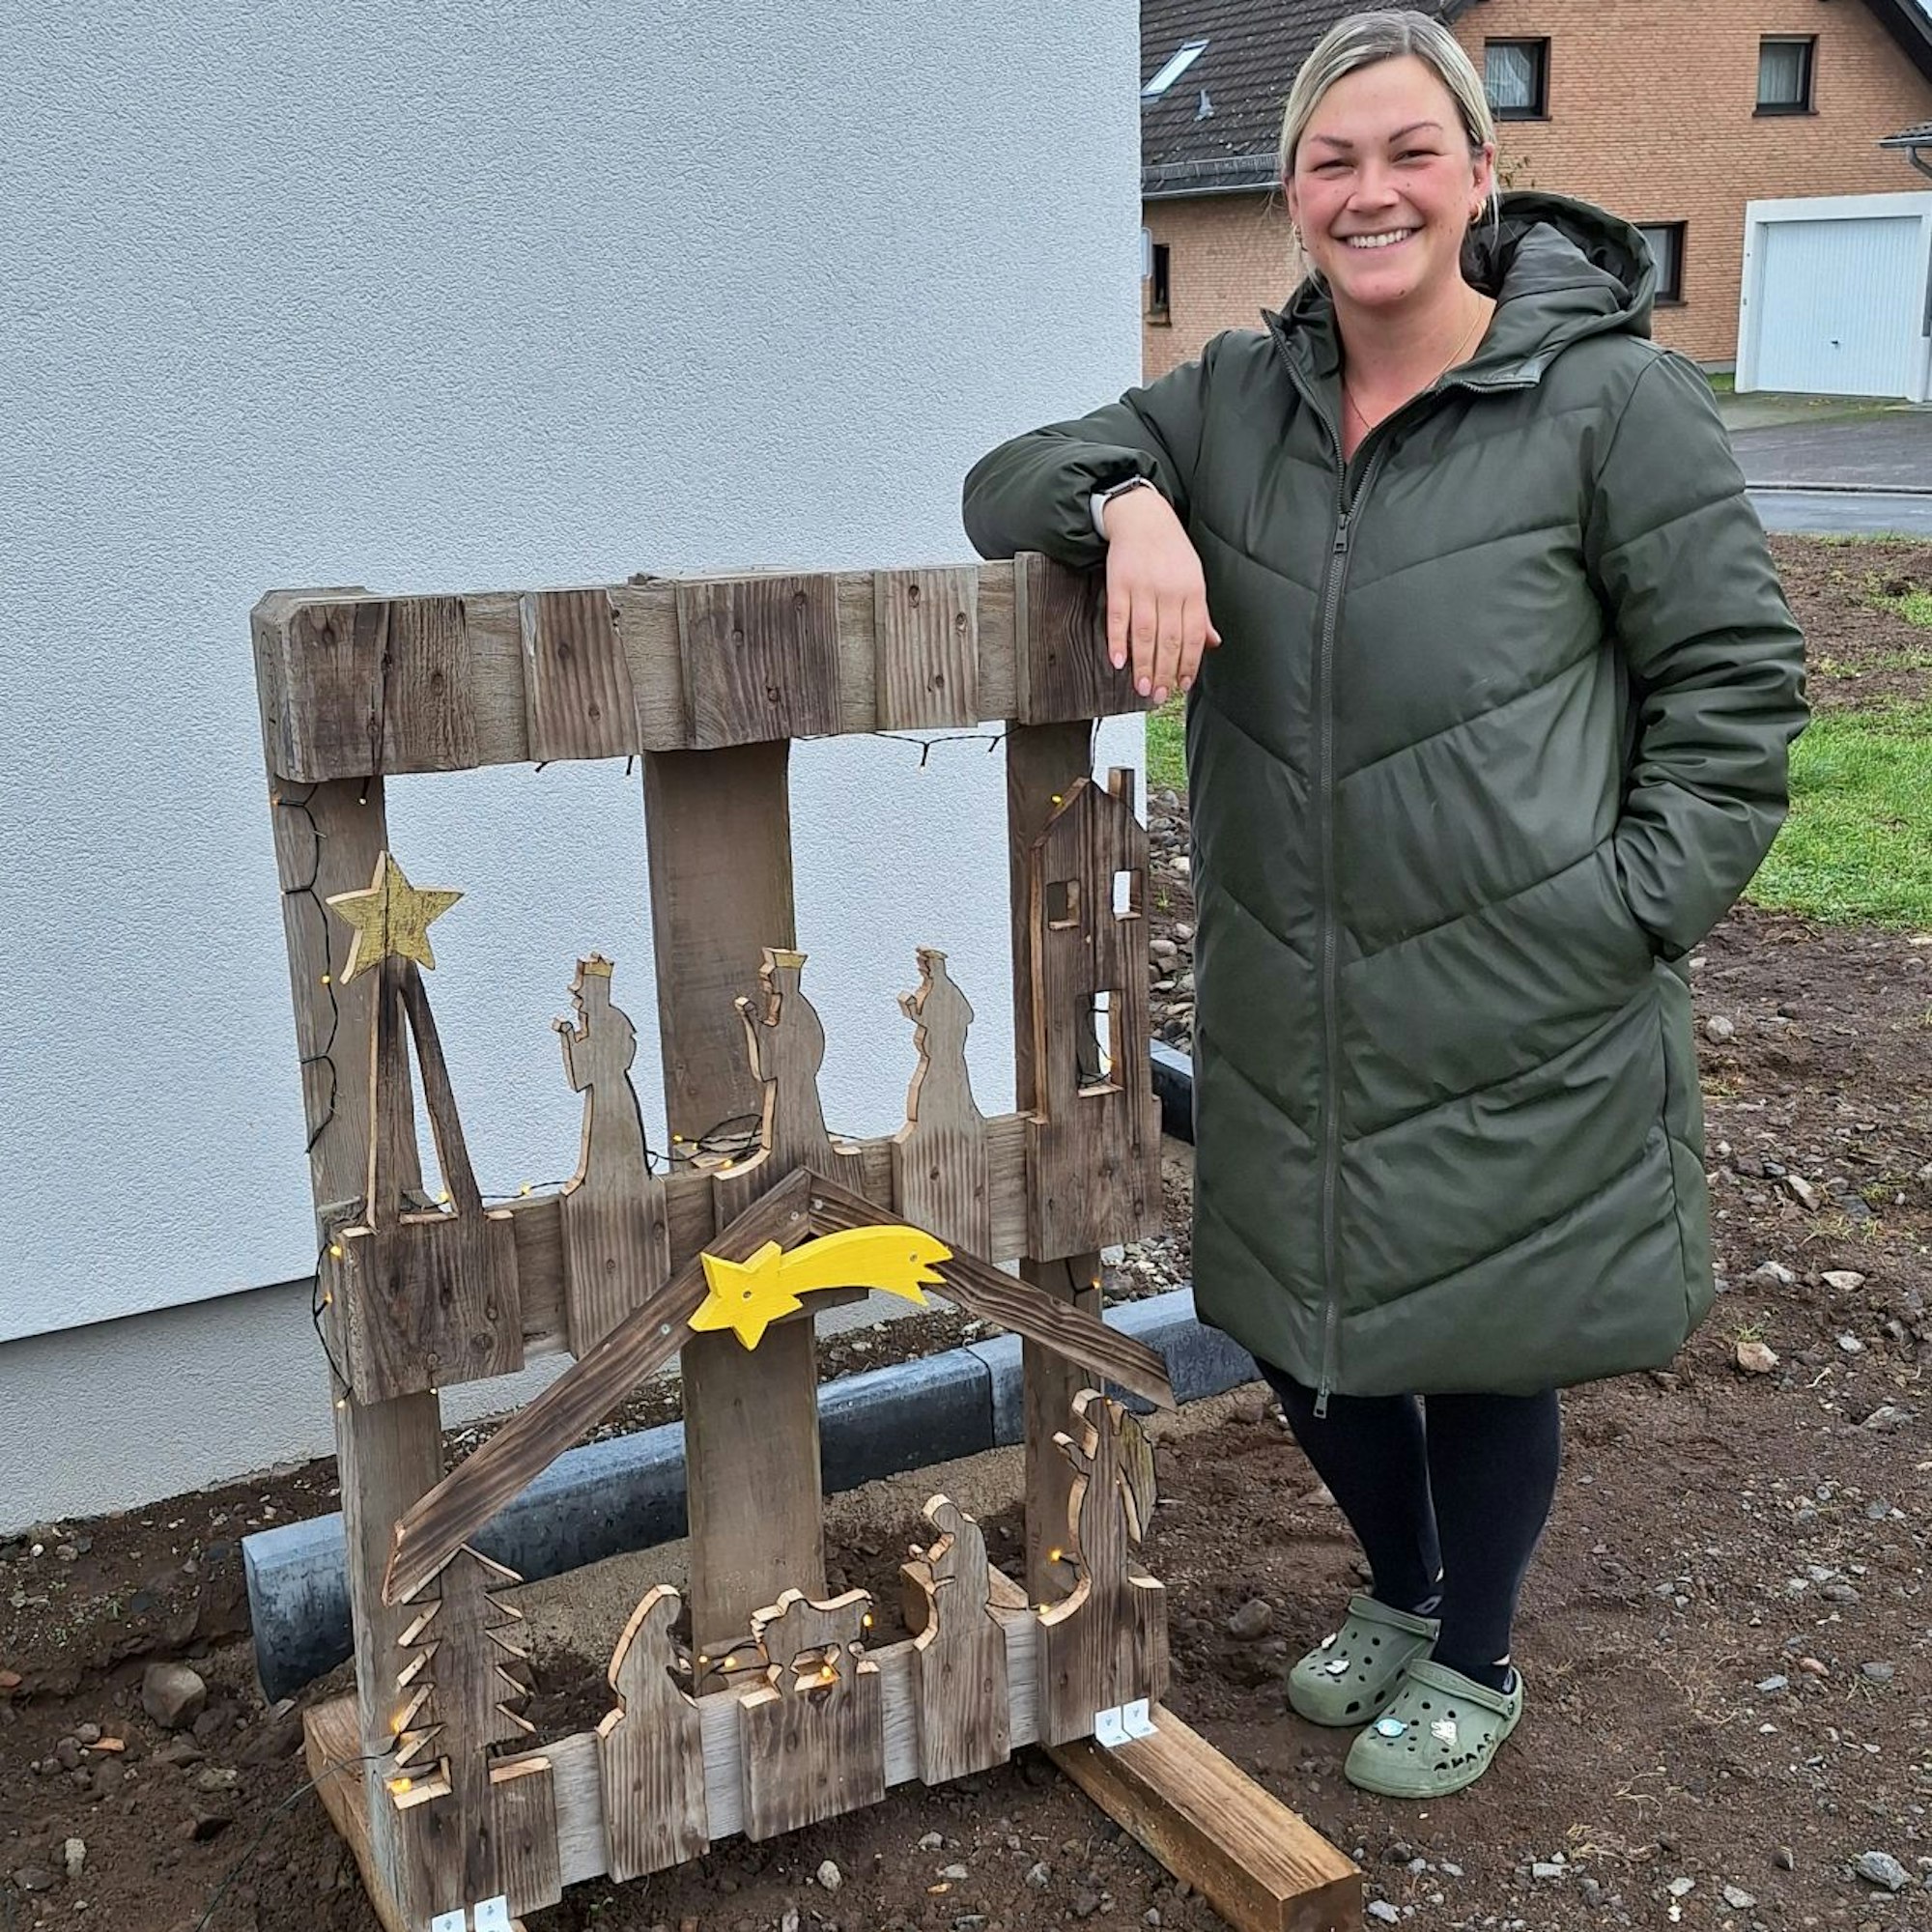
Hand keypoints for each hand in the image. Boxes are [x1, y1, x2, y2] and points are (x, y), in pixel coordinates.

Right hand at [1102, 488, 1220, 704]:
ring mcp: (1143, 587)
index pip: (1193, 636)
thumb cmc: (1170, 550)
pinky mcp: (1119, 583)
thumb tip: (1212, 644)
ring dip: (1143, 664)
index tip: (1182, 686)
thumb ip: (1201, 614)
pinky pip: (1118, 618)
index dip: (1188, 665)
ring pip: (1144, 634)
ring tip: (1142, 687)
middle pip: (1168, 640)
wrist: (1143, 517)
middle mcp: (1169, 591)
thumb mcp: (1194, 578)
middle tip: (1159, 695)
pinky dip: (1117, 641)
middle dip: (1165, 672)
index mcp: (1192, 591)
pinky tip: (1118, 661)